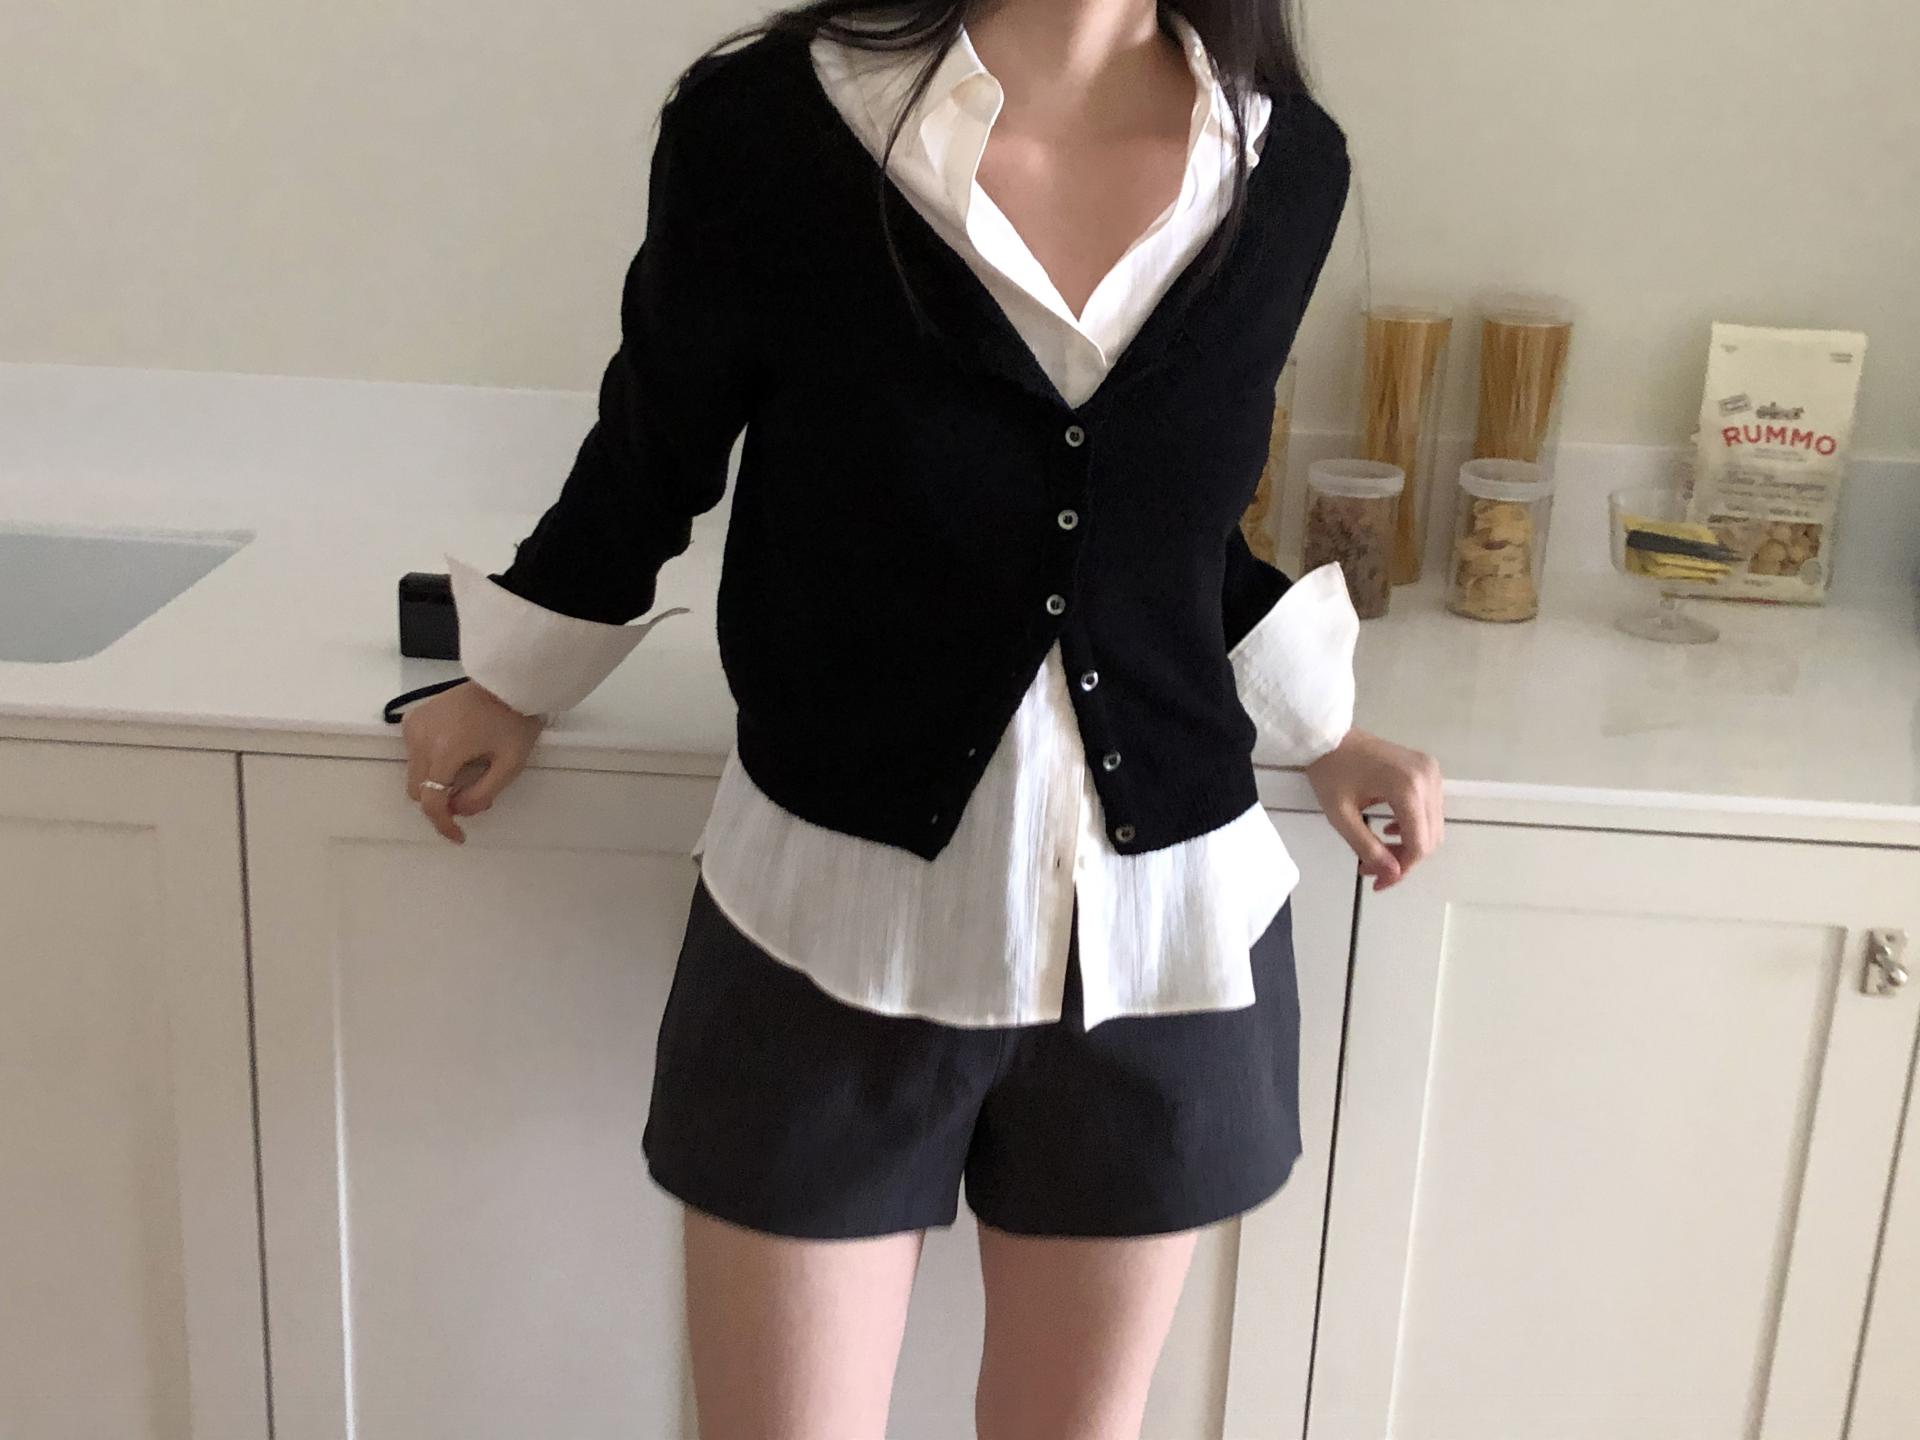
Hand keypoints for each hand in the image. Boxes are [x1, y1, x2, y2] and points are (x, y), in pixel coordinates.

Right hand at [400, 680, 545, 842]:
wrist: (507, 681)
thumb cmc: (515, 720)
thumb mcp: (509, 765)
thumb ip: (481, 795)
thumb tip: (458, 811)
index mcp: (444, 750)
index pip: (431, 800)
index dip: (443, 824)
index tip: (458, 836)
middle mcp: (421, 738)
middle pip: (418, 790)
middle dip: (441, 803)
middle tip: (472, 799)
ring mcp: (414, 725)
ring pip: (414, 773)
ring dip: (436, 782)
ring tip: (468, 773)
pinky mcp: (414, 717)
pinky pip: (413, 752)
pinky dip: (429, 762)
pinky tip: (455, 755)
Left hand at [1304, 728, 1442, 890]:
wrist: (1329, 736)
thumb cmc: (1330, 772)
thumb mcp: (1342, 816)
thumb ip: (1368, 847)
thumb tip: (1392, 876)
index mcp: (1407, 788)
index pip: (1419, 843)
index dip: (1401, 869)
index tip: (1377, 882)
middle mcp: (1427, 778)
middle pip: (1430, 837)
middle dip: (1404, 860)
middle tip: (1373, 869)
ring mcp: (1431, 771)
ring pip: (1433, 826)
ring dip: (1409, 845)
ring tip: (1377, 852)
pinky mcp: (1428, 769)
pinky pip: (1430, 809)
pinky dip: (1413, 826)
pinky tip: (1388, 829)